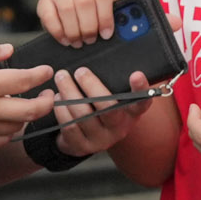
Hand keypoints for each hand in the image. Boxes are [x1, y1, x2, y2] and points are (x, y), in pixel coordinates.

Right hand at [0, 38, 57, 151]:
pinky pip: (0, 141)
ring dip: (27, 116)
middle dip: (46, 102)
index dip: (40, 75)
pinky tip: (7, 121)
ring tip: (26, 105)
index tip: (47, 71)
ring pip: (17, 128)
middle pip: (30, 111)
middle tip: (50, 95)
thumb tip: (7, 51)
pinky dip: (9, 132)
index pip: (23, 81)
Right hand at [37, 0, 122, 43]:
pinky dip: (57, 31)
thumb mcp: (112, 6)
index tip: (106, 34)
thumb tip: (127, 29)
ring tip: (79, 42)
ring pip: (66, 9)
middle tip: (91, 40)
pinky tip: (65, 39)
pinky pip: (48, 15)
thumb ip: (119, 15)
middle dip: (88, 27)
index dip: (105, 17)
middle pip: (83, 2)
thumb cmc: (100, 7)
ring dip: (73, 31)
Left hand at [39, 65, 154, 160]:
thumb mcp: (111, 97)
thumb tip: (104, 52)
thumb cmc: (98, 109)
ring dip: (70, 93)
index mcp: (131, 113)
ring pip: (84, 115)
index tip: (136, 74)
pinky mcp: (82, 146)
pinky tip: (58, 98)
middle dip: (91, 85)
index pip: (142, 101)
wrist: (83, 139)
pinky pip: (70, 125)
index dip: (141, 89)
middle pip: (108, 107)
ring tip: (61, 78)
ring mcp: (101, 140)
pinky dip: (61, 108)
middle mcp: (120, 128)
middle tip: (79, 71)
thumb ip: (112, 81)